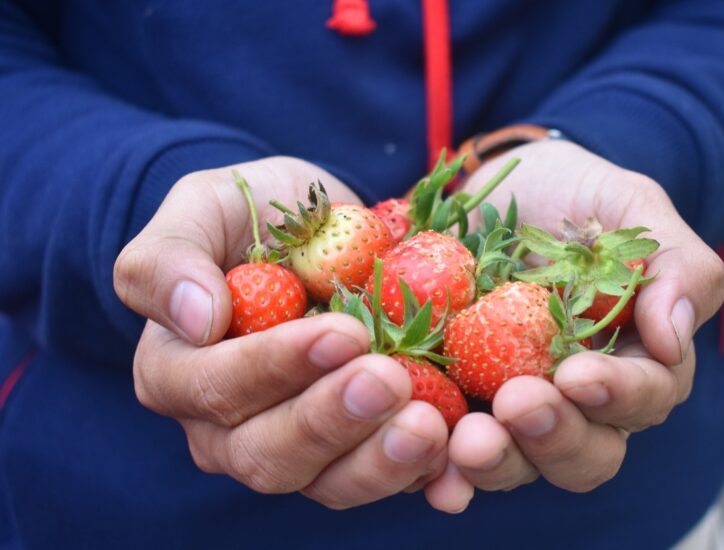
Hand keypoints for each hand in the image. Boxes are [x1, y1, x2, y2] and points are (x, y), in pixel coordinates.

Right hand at [114, 157, 449, 508]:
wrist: (316, 232)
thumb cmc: (249, 218)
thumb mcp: (201, 211)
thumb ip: (168, 259)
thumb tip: (195, 318)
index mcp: (179, 373)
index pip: (215, 388)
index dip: (274, 368)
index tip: (340, 332)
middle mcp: (229, 428)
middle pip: (268, 454)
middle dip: (332, 419)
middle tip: (389, 378)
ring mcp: (296, 446)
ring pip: (327, 482)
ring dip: (379, 460)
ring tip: (430, 425)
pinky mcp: (354, 449)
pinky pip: (382, 478)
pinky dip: (422, 475)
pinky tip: (457, 457)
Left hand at [423, 140, 723, 506]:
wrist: (493, 187)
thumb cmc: (574, 197)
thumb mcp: (633, 210)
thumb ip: (676, 266)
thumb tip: (673, 341)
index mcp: (632, 362)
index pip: (643, 398)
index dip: (618, 395)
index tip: (579, 375)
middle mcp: (574, 401)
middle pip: (584, 454)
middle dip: (554, 438)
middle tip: (518, 404)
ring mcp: (510, 405)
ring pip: (517, 463)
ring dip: (496, 462)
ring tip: (469, 440)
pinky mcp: (454, 400)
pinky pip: (448, 452)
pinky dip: (441, 471)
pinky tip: (433, 475)